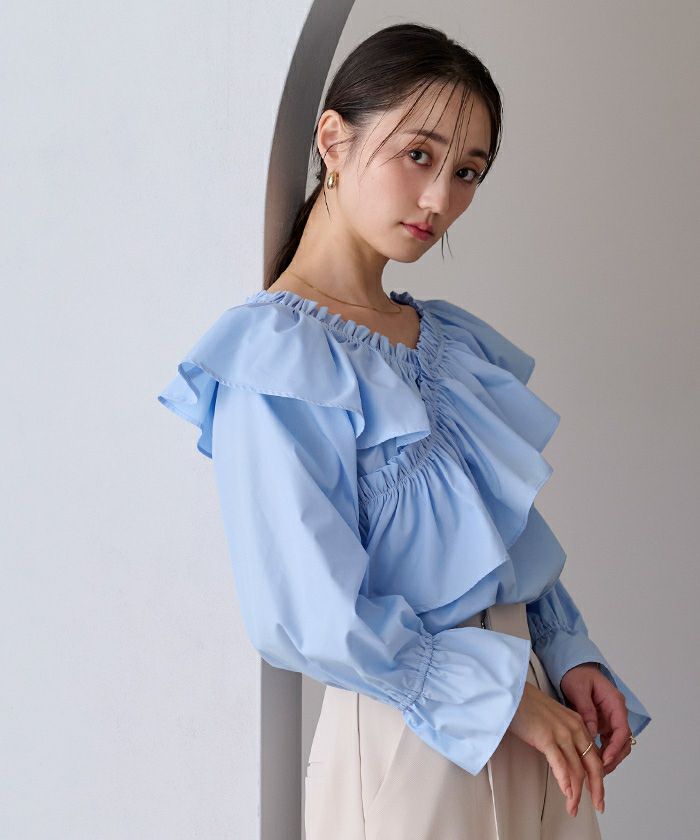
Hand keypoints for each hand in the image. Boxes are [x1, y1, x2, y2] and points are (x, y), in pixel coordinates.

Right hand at [508, 681, 604, 816]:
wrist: (510, 692)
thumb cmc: (526, 704)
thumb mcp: (553, 717)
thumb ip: (563, 733)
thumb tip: (566, 755)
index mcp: (577, 722)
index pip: (594, 754)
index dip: (597, 775)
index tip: (596, 789)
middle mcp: (574, 728)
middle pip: (593, 765)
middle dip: (597, 789)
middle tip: (598, 804)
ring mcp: (561, 733)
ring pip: (577, 770)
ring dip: (576, 793)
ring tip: (573, 807)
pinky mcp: (546, 737)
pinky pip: (560, 765)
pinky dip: (565, 782)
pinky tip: (567, 793)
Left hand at [560, 662, 632, 775]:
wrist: (573, 667)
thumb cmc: (576, 674)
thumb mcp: (578, 689)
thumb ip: (586, 710)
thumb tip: (591, 733)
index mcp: (614, 702)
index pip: (622, 729)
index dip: (615, 747)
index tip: (605, 759)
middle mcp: (616, 711)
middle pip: (623, 741)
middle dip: (613, 757)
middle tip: (600, 770)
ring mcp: (610, 718)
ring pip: (616, 743)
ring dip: (609, 757)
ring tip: (596, 770)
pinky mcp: (603, 722)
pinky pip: (607, 740)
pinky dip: (602, 751)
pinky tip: (592, 760)